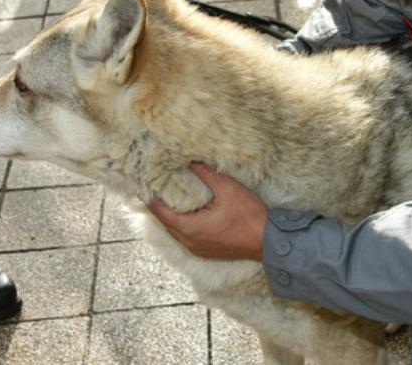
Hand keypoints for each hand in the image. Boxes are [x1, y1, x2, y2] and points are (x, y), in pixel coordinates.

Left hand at [147, 162, 268, 260]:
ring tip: (168, 196)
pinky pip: (186, 235)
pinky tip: (187, 211)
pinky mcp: (206, 250)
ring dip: (170, 214)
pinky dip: (182, 222)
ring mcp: (197, 249)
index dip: (150, 196)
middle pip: (165, 221)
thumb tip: (190, 160)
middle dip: (159, 204)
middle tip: (154, 185)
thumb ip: (207, 174)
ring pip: (175, 229)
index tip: (143, 182)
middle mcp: (189, 242)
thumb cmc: (249, 216)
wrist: (268, 241)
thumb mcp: (228, 189)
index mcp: (190, 228)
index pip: (160, 211)